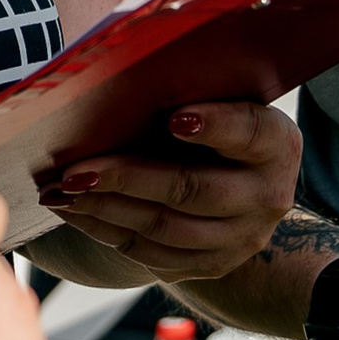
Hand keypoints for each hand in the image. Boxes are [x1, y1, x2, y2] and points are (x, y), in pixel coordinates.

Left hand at [35, 99, 303, 281]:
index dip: (215, 126)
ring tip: (61, 190)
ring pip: (165, 229)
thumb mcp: (222, 101)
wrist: (244, 191)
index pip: (249, 132)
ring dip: (105, 208)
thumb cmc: (218, 124)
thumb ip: (191, 91)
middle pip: (193, 189)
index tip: (174, 118)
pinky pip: (151, 254)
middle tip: (76, 170)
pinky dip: (106, 231)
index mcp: (277, 143)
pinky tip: (74, 211)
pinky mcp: (211, 264)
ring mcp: (241, 238)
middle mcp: (268, 196)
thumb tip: (118, 76)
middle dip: (127, 178)